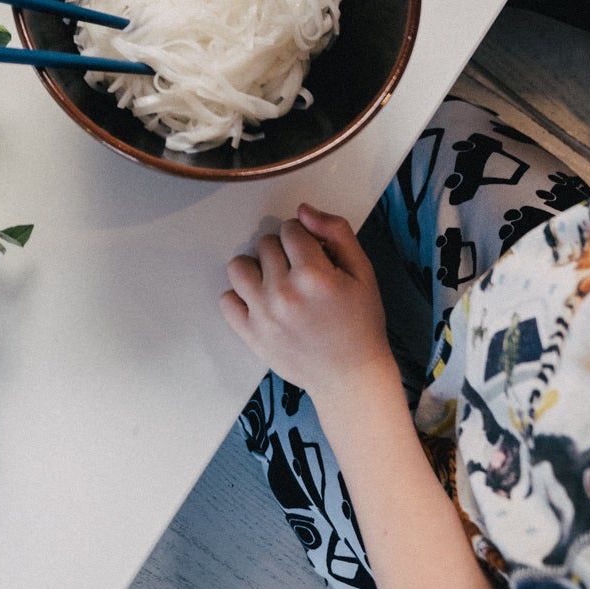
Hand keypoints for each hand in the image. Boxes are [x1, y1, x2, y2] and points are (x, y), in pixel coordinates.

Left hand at [222, 205, 395, 404]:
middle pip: (265, 244)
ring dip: (257, 269)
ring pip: (239, 266)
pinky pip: (226, 300)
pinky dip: (241, 298)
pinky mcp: (250, 335)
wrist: (351, 378)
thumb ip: (336, 232)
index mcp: (313, 274)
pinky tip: (262, 303)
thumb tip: (302, 210)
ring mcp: (263, 315)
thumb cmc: (361, 323)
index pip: (290, 228)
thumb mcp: (362, 272)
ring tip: (276, 284)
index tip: (314, 256)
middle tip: (301, 274)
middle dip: (283, 252)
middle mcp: (283, 292)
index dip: (304, 238)